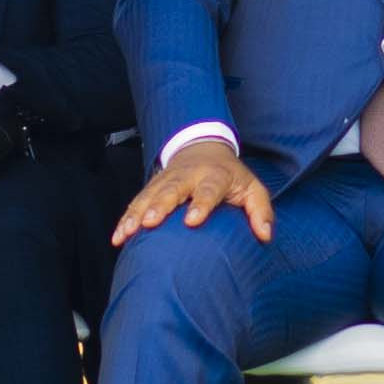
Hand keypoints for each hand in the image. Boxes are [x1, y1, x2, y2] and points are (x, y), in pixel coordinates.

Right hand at [119, 132, 273, 242]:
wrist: (203, 146)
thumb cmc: (231, 177)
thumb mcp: (253, 188)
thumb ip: (261, 211)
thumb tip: (265, 236)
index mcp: (214, 176)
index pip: (208, 190)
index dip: (200, 204)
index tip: (192, 221)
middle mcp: (187, 177)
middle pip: (171, 191)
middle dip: (159, 206)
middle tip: (150, 222)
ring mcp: (166, 181)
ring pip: (149, 196)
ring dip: (136, 214)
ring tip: (127, 232)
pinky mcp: (152, 187)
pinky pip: (136, 202)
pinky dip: (126, 218)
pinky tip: (118, 236)